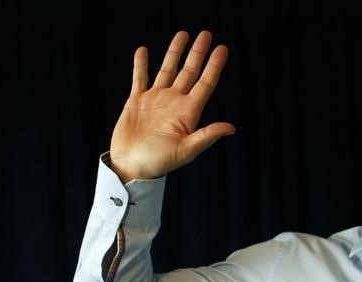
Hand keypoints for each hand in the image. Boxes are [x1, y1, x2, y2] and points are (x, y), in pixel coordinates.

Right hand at [109, 30, 235, 182]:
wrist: (130, 167)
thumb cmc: (158, 163)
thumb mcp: (185, 151)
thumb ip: (206, 136)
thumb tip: (231, 128)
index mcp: (188, 113)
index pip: (205, 83)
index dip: (214, 66)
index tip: (222, 48)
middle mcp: (174, 103)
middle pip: (189, 72)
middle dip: (197, 53)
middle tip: (206, 34)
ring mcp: (155, 100)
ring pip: (167, 70)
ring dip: (174, 53)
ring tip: (182, 34)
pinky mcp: (136, 101)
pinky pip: (139, 78)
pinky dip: (141, 64)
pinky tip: (143, 51)